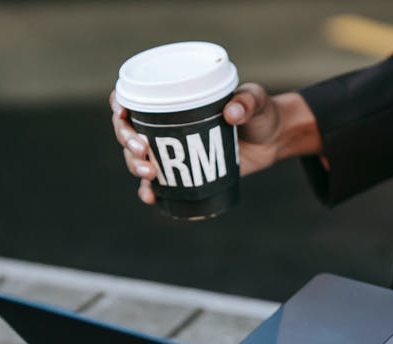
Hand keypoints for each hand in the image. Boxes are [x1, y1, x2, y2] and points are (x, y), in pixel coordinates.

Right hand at [109, 85, 320, 203]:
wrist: (273, 140)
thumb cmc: (261, 113)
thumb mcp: (256, 101)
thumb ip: (247, 102)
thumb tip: (232, 113)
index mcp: (174, 99)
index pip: (133, 97)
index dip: (119, 104)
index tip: (123, 113)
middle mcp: (165, 125)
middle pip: (128, 131)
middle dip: (127, 140)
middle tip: (142, 149)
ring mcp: (173, 151)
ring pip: (137, 158)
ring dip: (135, 166)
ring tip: (151, 173)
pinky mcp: (184, 173)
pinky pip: (158, 184)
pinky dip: (150, 191)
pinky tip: (151, 197)